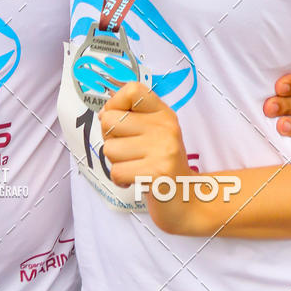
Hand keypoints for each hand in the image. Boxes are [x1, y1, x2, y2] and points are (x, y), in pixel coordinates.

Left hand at [99, 82, 190, 232]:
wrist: (187, 201)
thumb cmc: (161, 164)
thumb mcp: (154, 132)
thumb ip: (132, 117)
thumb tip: (103, 112)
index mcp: (163, 113)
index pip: (132, 90)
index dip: (115, 103)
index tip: (118, 121)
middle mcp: (165, 128)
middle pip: (110, 120)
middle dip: (110, 139)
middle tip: (128, 151)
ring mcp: (162, 150)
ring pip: (109, 149)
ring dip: (116, 162)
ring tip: (134, 167)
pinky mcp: (156, 174)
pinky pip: (116, 171)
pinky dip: (120, 180)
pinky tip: (134, 181)